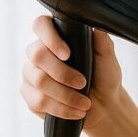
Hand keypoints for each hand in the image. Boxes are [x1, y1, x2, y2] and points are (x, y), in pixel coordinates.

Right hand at [19, 14, 122, 131]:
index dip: (50, 38)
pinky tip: (75, 112)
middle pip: (37, 55)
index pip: (41, 24)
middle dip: (62, 73)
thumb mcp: (108, 60)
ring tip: (85, 103)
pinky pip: (37, 101)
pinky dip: (61, 109)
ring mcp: (30, 73)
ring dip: (65, 95)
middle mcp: (39, 52)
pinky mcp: (29, 95)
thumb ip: (103, 44)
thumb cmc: (104, 77)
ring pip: (38, 81)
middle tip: (83, 83)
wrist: (103, 105)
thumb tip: (98, 28)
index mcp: (57, 36)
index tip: (68, 54)